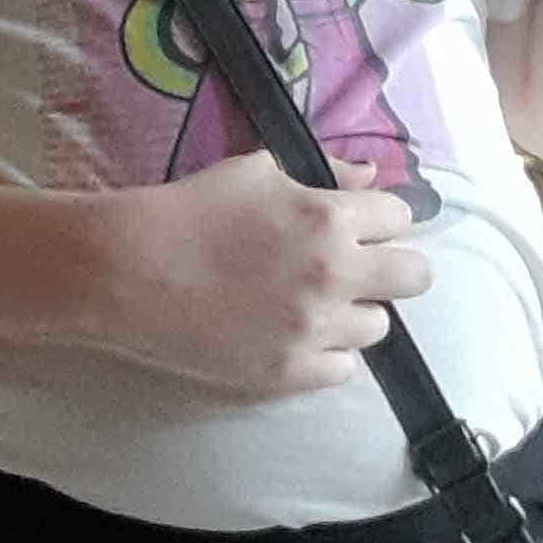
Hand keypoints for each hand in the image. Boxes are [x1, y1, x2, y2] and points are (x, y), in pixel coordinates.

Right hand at [96, 152, 432, 396]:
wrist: (128, 270)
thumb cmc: (189, 209)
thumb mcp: (257, 171)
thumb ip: (325, 175)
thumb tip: (370, 179)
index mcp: (329, 217)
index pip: (400, 217)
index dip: (379, 219)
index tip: (359, 225)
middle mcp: (334, 274)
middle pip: (415, 277)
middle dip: (393, 267)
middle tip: (357, 269)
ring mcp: (313, 329)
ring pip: (378, 326)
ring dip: (354, 311)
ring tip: (313, 304)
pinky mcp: (287, 372)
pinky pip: (343, 369)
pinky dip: (327, 352)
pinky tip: (297, 335)